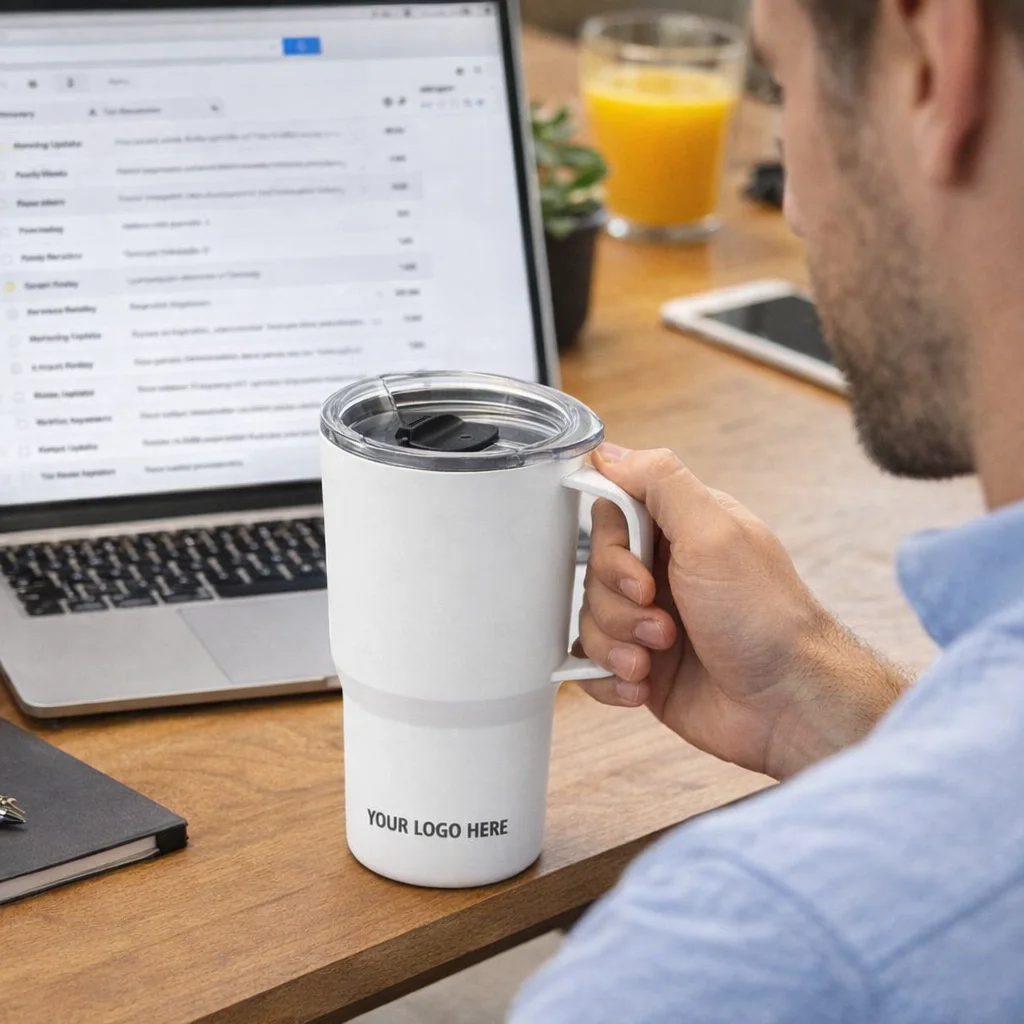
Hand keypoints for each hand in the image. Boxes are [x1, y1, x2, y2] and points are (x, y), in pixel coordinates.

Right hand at [576, 444, 906, 779]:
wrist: (787, 705)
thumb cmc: (764, 618)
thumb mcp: (713, 532)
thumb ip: (660, 481)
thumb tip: (609, 451)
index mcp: (681, 530)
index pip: (610, 515)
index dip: (610, 548)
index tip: (639, 574)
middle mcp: (663, 572)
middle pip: (593, 572)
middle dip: (618, 604)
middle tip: (663, 623)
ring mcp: (650, 621)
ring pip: (589, 620)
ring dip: (616, 644)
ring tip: (656, 658)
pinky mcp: (641, 668)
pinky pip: (591, 668)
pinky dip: (609, 679)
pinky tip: (642, 685)